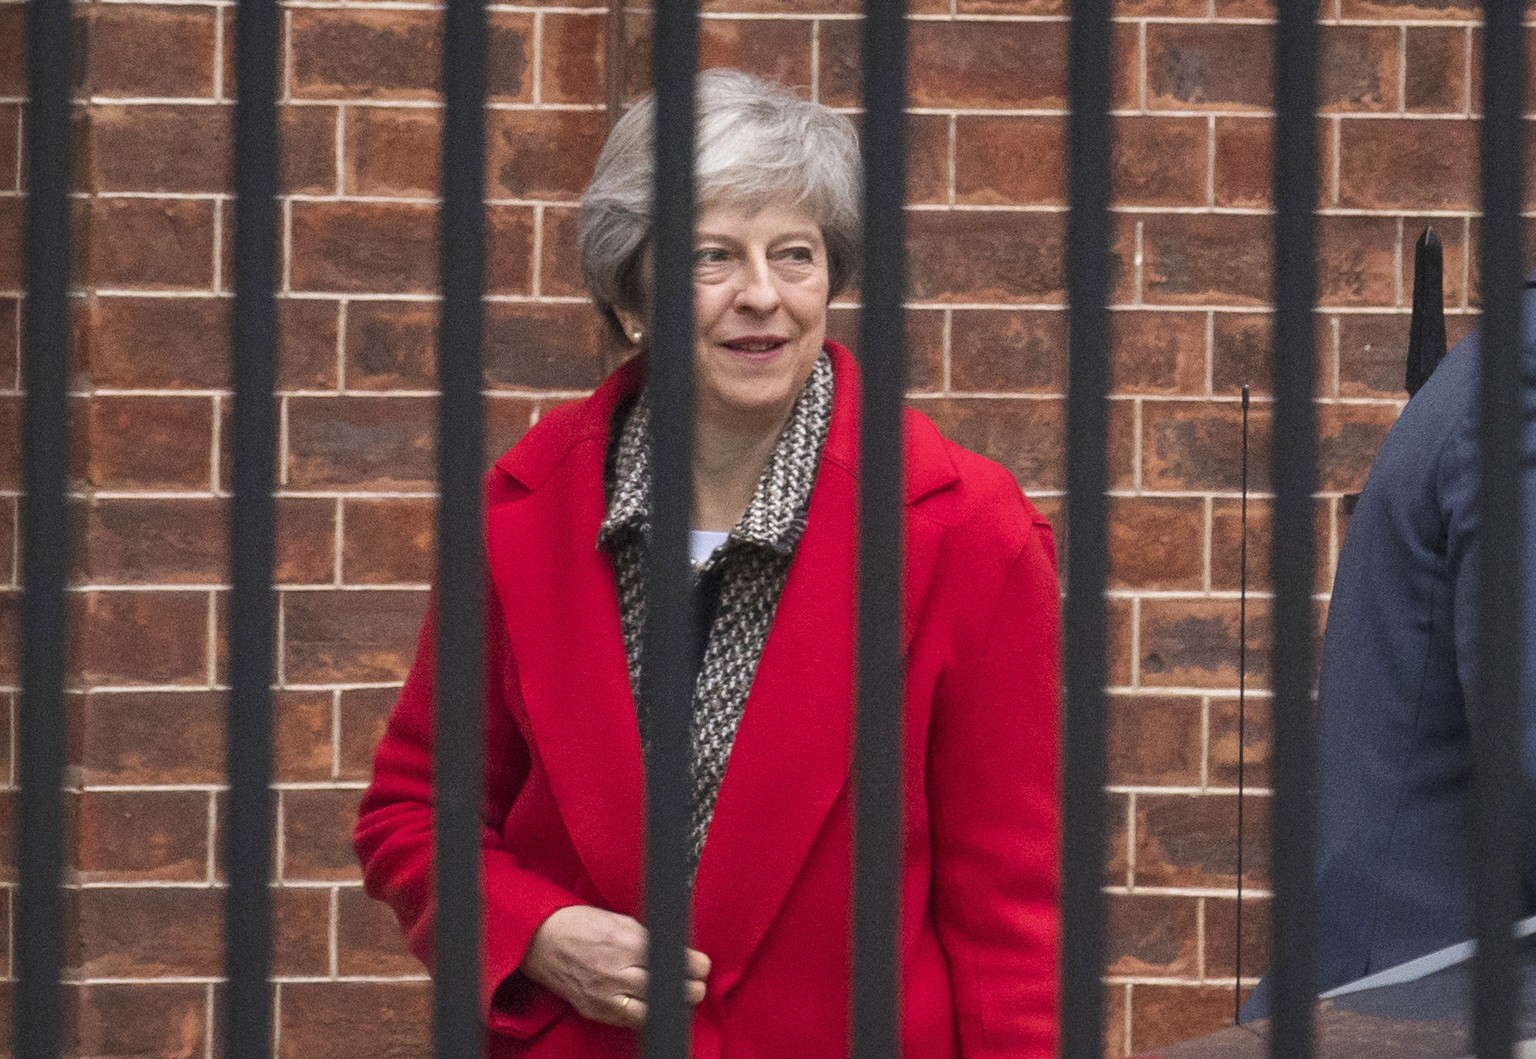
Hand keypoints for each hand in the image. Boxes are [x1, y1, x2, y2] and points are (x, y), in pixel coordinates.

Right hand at [520, 905, 711, 1028]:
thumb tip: (677, 952)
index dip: (694, 966)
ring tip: (676, 997)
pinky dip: (644, 1014)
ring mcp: (604, 994)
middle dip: (688, 988)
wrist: (542, 940)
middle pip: (667, 988)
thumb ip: (648, 940)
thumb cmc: (581, 925)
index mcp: (626, 942)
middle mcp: (616, 970)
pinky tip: (650, 1005)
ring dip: (669, 1005)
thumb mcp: (620, 922)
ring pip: (651, 1010)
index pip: (673, 960)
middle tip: (695, 984)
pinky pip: (628, 1020)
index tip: (701, 966)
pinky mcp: (595, 1010)